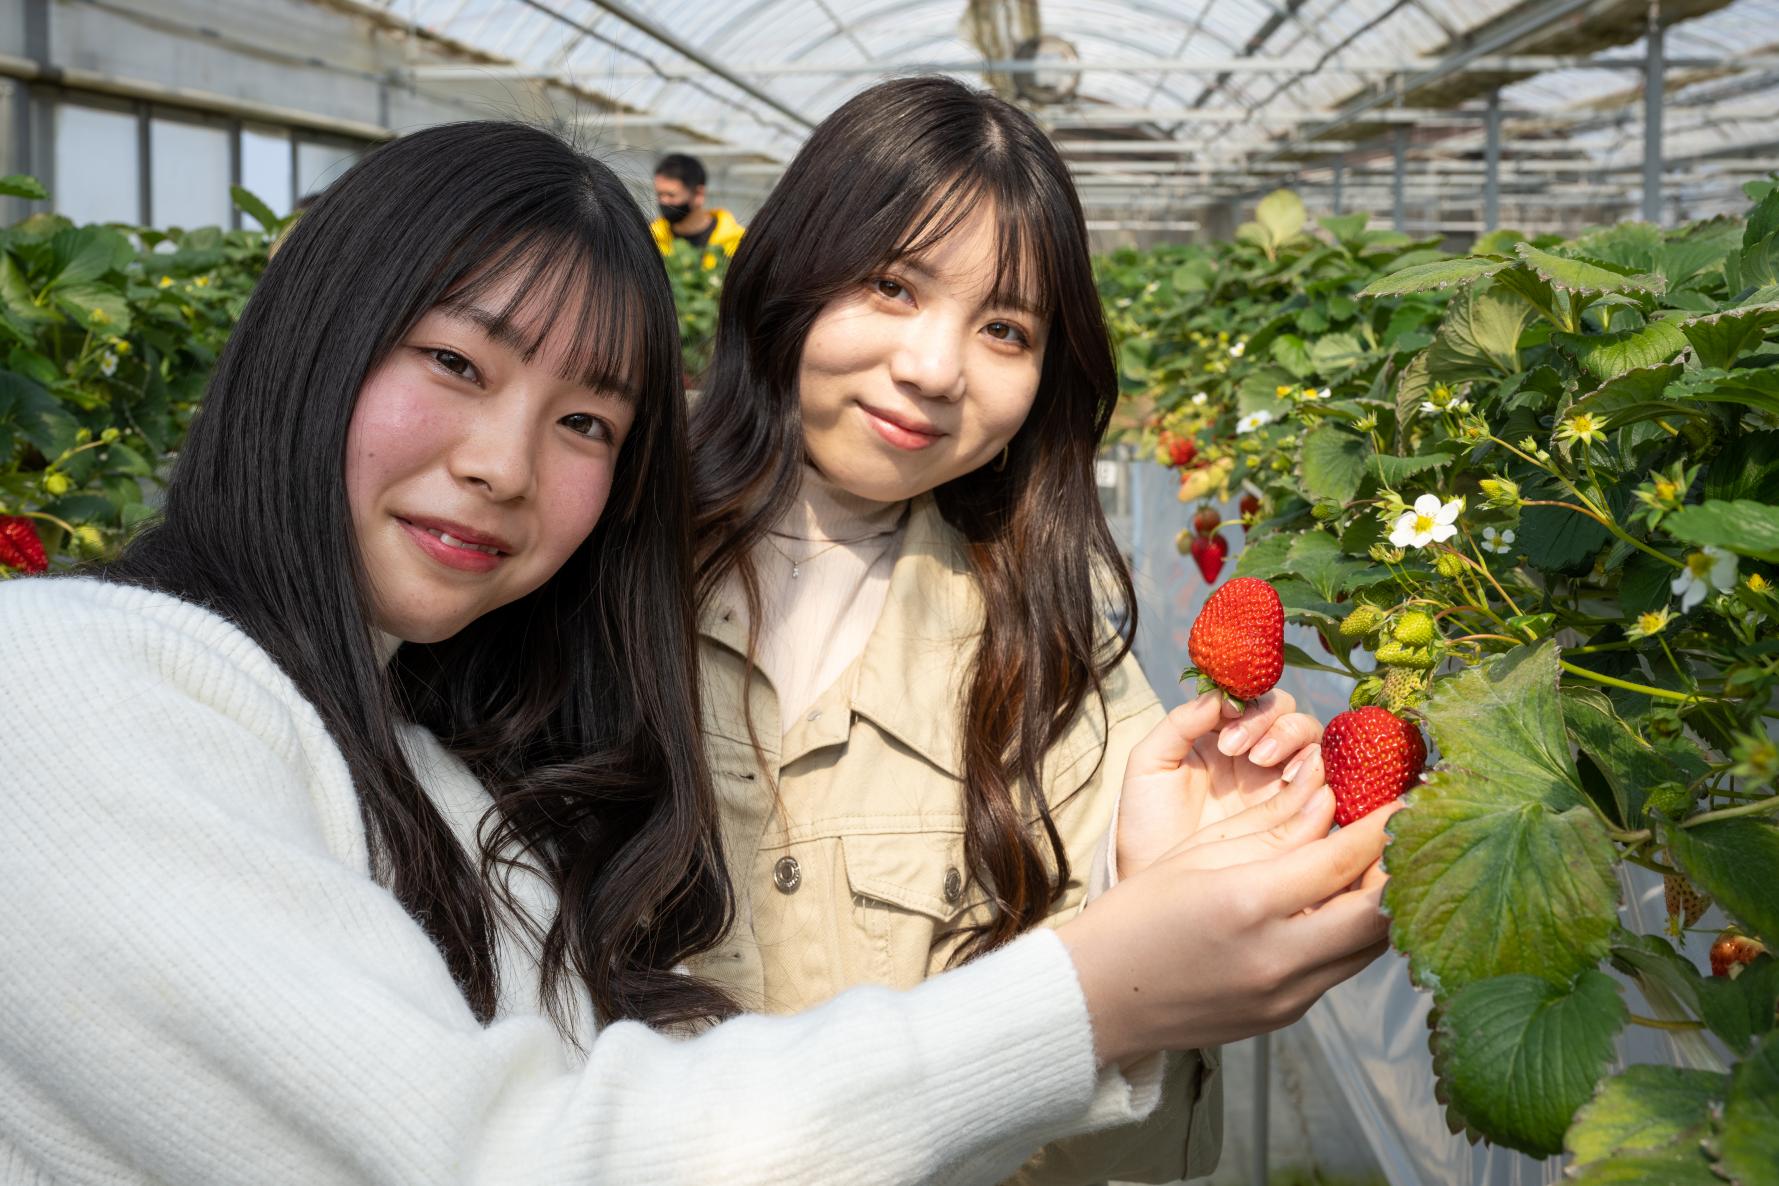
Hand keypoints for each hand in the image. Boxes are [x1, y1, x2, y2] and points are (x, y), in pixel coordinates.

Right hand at [1057, 795, 1396, 1065]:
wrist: (1099, 998)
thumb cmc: (1138, 915)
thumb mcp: (1198, 856)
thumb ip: (1270, 830)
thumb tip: (1329, 801)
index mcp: (1248, 902)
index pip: (1342, 859)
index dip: (1385, 825)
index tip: (1411, 798)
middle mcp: (1277, 955)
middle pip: (1378, 913)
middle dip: (1403, 869)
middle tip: (1413, 835)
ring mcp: (1286, 995)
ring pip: (1369, 948)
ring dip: (1384, 906)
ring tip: (1385, 867)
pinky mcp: (1286, 1016)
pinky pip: (1340, 970)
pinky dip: (1352, 934)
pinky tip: (1343, 907)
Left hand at [1116, 690, 1324, 878]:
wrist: (1154, 884)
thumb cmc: (1146, 824)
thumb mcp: (1149, 766)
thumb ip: (1178, 725)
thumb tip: (1218, 696)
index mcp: (1222, 736)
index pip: (1254, 700)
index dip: (1249, 704)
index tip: (1228, 721)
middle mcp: (1257, 757)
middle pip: (1291, 717)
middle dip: (1276, 725)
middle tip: (1250, 752)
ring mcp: (1281, 786)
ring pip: (1313, 746)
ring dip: (1299, 746)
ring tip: (1269, 767)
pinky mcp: (1300, 818)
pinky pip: (1327, 788)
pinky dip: (1323, 777)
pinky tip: (1303, 784)